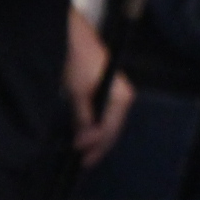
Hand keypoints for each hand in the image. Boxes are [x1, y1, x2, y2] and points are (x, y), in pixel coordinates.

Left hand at [65, 11, 132, 166]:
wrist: (76, 37)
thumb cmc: (79, 60)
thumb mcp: (78, 91)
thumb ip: (83, 117)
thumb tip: (85, 141)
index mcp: (121, 97)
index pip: (110, 130)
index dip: (96, 146)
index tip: (80, 157)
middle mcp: (123, 98)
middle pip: (112, 130)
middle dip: (98, 146)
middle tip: (81, 162)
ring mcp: (116, 96)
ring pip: (108, 125)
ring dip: (96, 138)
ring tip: (82, 153)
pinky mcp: (107, 93)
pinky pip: (104, 117)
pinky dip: (94, 127)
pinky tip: (85, 135)